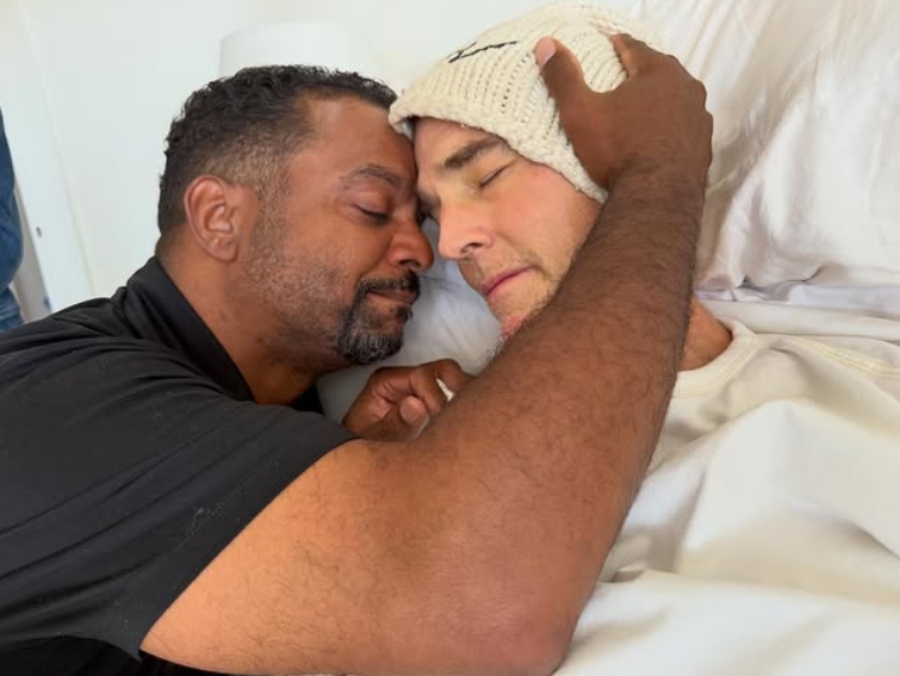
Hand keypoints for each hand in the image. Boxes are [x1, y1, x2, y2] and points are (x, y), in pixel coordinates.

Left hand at [343, 360, 470, 441]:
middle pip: (443, 370)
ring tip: (469, 421)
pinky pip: (453, 394)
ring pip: (453, 380)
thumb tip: (416, 405)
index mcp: (386, 381)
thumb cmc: (362, 446)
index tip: (442, 421)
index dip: (436, 397)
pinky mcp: (430, 402)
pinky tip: (466, 424)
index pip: (422, 377)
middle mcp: (404, 380)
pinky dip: (464, 405)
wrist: (357, 459)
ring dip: (465, 396)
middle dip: (460, 388)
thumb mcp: (373, 439)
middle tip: (467, 416)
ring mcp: (418, 389)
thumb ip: (394, 424)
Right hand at [535, 34, 712, 191]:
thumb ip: (564, 78)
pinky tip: (656, 138)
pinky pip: (684, 127)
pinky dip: (671, 127)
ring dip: (659, 100)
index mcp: (657, 71)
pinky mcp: (704, 145)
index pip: (634, 47)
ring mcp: (700, 117)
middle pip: (660, 70)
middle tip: (622, 76)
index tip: (607, 46)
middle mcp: (686, 87)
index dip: (617, 46)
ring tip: (639, 110)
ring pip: (676, 98)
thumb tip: (546, 47)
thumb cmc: (618, 151)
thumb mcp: (580, 112)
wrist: (657, 199)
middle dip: (641, 71)